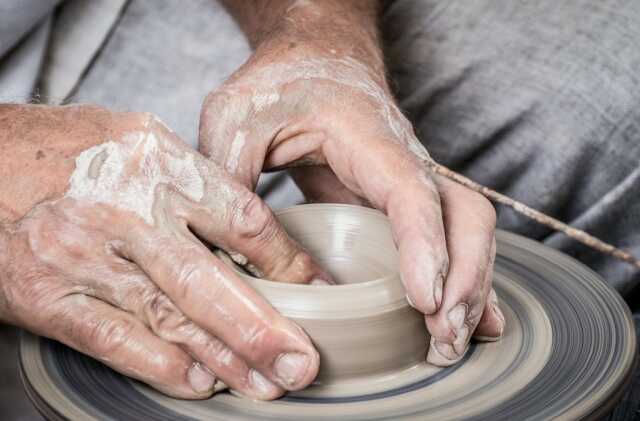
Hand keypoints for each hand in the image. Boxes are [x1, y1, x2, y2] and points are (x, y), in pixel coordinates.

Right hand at [0, 105, 327, 399]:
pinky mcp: (49, 295)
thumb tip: (253, 237)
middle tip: (303, 363)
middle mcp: (125, 209)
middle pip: (211, 280)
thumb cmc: (66, 150)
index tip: (314, 288)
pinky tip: (200, 382)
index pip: (242, 218)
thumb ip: (193, 184)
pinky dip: (161, 365)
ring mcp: (84, 255)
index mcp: (157, 159)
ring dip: (224, 358)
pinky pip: (114, 338)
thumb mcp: (138, 140)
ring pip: (170, 317)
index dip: (286, 262)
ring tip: (266, 383)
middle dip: (263, 329)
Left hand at [199, 22, 504, 364]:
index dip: (425, 246)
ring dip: (470, 286)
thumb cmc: (278, 81)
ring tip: (450, 343)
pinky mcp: (401, 199)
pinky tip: (462, 318)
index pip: (412, 191)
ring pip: (468, 229)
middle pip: (465, 214)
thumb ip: (229, 177)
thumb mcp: (235, 117)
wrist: (313, 55)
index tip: (425, 300)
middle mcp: (404, 158)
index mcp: (367, 135)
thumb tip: (228, 254)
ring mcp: (410, 179)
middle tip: (442, 337)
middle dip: (466, 278)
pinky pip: (448, 235)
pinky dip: (463, 278)